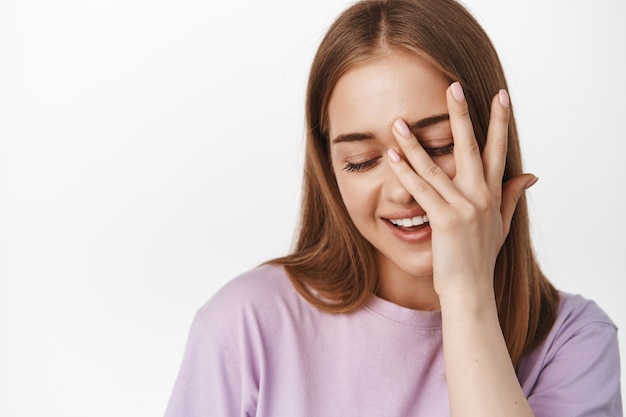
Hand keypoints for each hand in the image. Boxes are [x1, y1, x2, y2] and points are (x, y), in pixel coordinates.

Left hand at [387, 82, 535, 302]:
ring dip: (416, 142)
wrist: (471, 289)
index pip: (498, 149)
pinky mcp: (445, 219)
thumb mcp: (501, 225)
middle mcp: (480, 195)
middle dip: (461, 115)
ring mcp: (464, 206)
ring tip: (400, 121)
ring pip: (437, 166)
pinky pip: (421, 190)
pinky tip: (392, 155)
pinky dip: (405, 172)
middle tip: (454, 87)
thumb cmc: (480, 258)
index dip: (500, 121)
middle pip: (470, 147)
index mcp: (493, 193)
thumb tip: (530, 175)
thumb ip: (511, 196)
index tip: (501, 95)